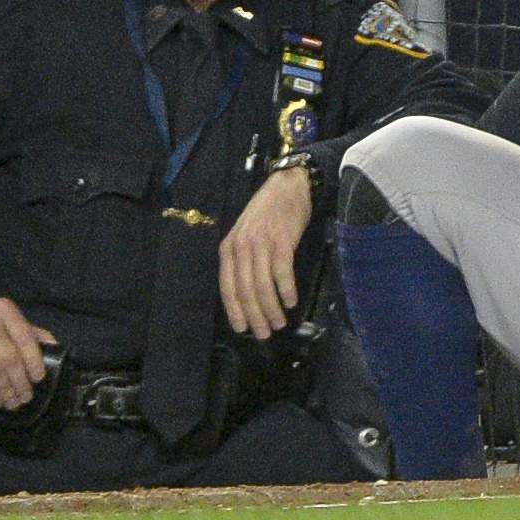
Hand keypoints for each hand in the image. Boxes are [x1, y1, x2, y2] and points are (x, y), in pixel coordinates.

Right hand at [0, 293, 56, 408]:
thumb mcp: (8, 320)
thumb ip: (31, 332)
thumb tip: (55, 348)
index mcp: (5, 309)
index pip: (24, 337)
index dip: (34, 360)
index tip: (39, 378)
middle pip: (9, 357)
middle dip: (20, 382)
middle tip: (26, 397)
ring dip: (6, 391)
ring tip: (13, 403)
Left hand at [219, 164, 314, 337]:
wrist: (287, 186)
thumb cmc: (266, 213)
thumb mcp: (244, 235)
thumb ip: (242, 261)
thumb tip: (248, 295)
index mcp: (228, 248)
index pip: (227, 287)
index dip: (235, 311)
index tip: (243, 329)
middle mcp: (241, 248)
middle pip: (245, 290)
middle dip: (255, 316)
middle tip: (265, 333)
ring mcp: (261, 244)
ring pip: (263, 286)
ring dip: (272, 308)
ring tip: (280, 322)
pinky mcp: (282, 241)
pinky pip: (282, 273)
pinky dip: (286, 290)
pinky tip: (291, 301)